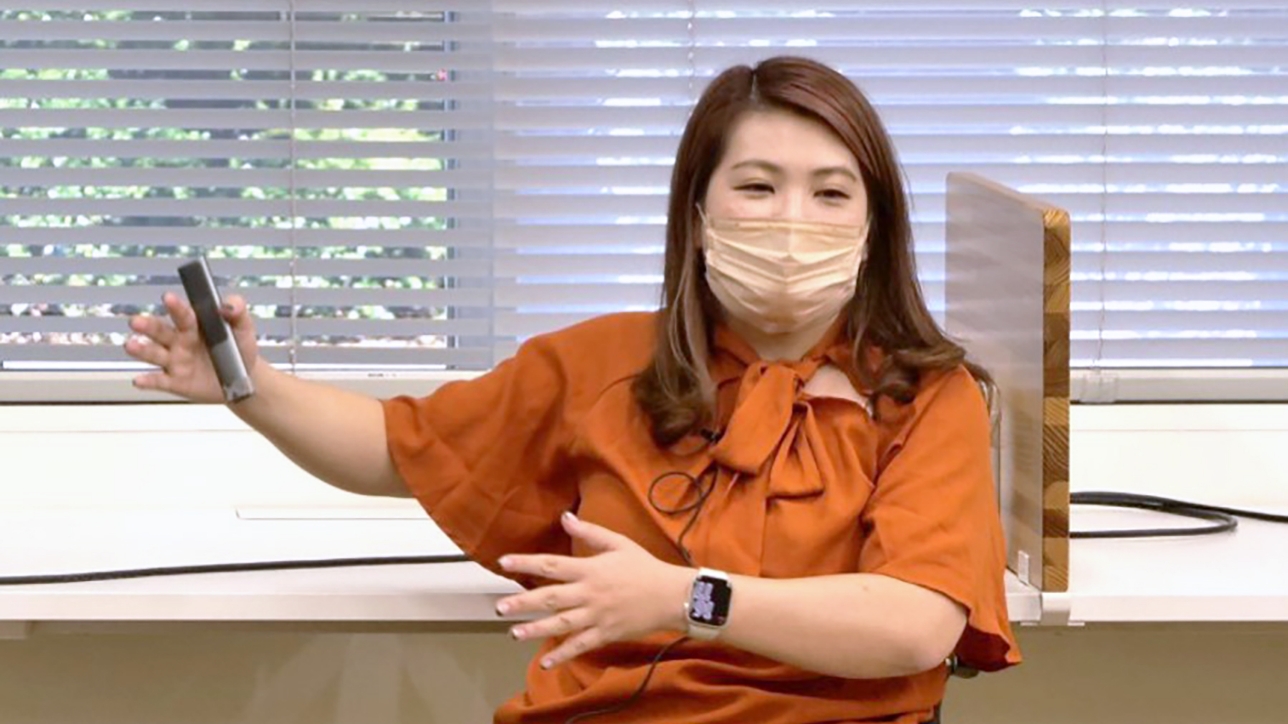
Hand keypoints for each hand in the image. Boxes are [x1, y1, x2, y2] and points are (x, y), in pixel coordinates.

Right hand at [124, 291, 260, 402]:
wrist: (245, 380)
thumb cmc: (240, 348)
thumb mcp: (243, 328)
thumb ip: (238, 311)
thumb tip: (227, 305)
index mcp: (194, 325)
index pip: (183, 314)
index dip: (176, 306)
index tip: (168, 298)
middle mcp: (179, 341)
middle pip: (160, 331)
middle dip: (148, 326)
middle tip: (136, 321)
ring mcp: (175, 362)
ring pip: (154, 354)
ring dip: (141, 350)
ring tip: (130, 345)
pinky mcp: (176, 382)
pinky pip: (159, 381)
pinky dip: (148, 381)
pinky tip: (138, 380)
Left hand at [494, 512, 691, 669]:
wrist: (672, 596)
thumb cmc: (644, 567)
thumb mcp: (619, 543)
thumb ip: (590, 533)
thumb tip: (565, 517)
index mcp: (591, 569)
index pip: (552, 564)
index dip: (527, 562)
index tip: (504, 562)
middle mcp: (589, 593)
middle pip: (550, 598)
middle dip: (523, 602)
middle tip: (500, 607)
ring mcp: (597, 616)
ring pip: (561, 624)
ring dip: (536, 629)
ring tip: (514, 633)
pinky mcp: (605, 634)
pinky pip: (580, 645)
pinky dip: (563, 654)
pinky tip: (546, 662)